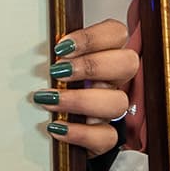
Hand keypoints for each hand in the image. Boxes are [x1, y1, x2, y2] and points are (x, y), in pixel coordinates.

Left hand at [35, 18, 137, 154]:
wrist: (49, 132)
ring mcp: (110, 109)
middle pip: (127, 63)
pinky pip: (106, 137)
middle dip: (91, 65)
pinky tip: (57, 126)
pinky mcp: (104, 137)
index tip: (61, 47)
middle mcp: (112, 80)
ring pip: (118, 102)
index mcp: (103, 54)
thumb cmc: (52, 89)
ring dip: (81, 100)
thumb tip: (42, 53)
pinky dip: (79, 132)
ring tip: (50, 100)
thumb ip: (54, 57)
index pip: (116, 33)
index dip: (92, 37)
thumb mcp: (51, 67)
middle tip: (58, 71)